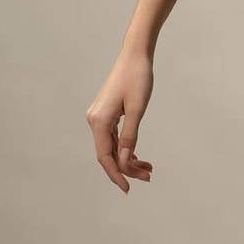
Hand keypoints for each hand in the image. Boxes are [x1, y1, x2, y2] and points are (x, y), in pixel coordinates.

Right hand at [85, 50, 154, 193]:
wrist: (135, 54)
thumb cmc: (138, 78)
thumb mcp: (137, 109)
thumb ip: (131, 137)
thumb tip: (125, 161)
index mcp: (99, 121)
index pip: (105, 157)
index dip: (116, 174)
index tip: (128, 188)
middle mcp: (95, 120)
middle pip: (109, 153)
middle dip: (127, 168)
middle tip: (147, 176)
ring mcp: (99, 116)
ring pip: (113, 146)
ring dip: (129, 158)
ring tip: (148, 168)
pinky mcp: (106, 112)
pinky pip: (114, 137)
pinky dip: (126, 147)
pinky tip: (138, 155)